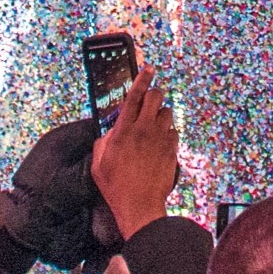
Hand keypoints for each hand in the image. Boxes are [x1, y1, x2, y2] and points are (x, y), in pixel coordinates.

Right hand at [89, 74, 178, 235]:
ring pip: (167, 112)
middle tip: (148, 102)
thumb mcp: (99, 162)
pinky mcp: (172, 150)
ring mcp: (160, 139)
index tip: (148, 68)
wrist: (140, 205)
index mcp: (124, 130)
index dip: (142, 78)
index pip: (134, 96)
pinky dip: (167, 133)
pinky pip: (173, 131)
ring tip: (151, 127)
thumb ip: (104, 140)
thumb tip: (112, 130)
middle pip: (156, 96)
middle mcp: (144, 130)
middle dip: (153, 94)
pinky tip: (159, 143)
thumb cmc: (116, 186)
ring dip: (160, 115)